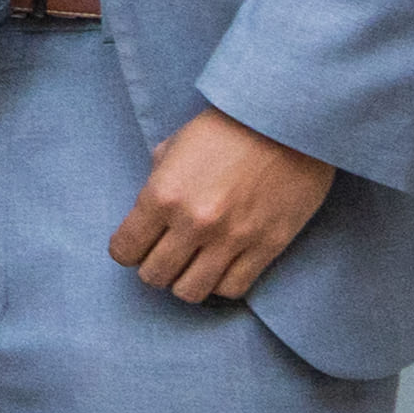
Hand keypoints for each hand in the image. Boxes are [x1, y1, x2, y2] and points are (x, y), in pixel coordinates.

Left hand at [110, 106, 338, 311]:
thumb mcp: (176, 145)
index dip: (127, 250)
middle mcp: (193, 223)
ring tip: (194, 264)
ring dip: (186, 281)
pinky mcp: (266, 247)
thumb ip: (157, 179)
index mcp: (162, 195)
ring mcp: (231, 239)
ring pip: (190, 292)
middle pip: (154, 276)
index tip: (138, 245)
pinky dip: (222, 283)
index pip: (124, 250)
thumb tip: (150, 209)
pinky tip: (222, 265)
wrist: (290, 120)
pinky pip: (232, 289)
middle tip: (167, 254)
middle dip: (154, 268)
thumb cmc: (229, 127)